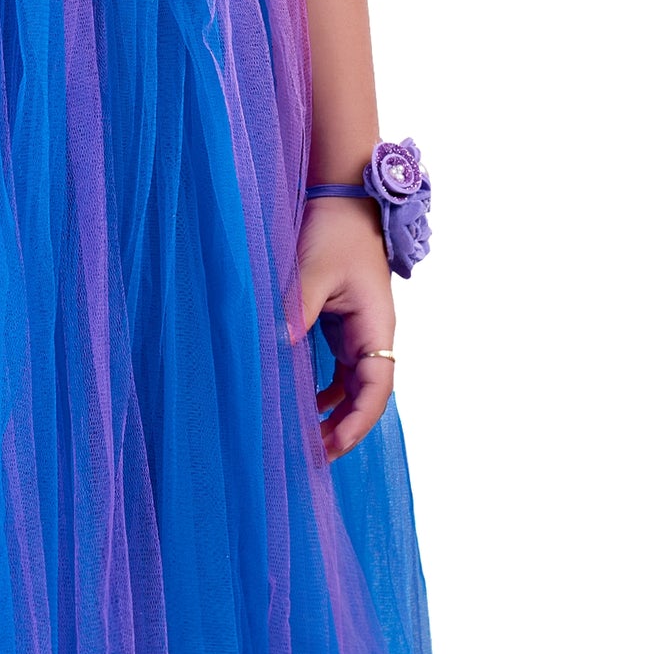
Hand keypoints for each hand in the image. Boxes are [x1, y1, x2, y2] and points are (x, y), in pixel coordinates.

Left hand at [298, 195, 395, 460]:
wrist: (345, 198)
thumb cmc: (335, 231)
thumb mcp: (313, 271)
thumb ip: (297, 310)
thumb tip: (276, 346)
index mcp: (376, 326)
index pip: (376, 388)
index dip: (356, 423)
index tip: (331, 446)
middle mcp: (373, 334)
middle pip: (366, 395)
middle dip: (344, 427)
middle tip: (313, 456)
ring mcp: (359, 330)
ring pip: (353, 385)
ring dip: (334, 412)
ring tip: (307, 439)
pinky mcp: (343, 323)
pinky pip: (340, 368)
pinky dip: (325, 390)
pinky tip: (303, 403)